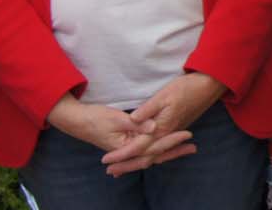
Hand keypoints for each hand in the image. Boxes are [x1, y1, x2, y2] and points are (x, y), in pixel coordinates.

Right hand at [47, 95, 194, 175]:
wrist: (77, 121)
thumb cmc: (95, 118)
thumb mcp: (116, 118)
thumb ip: (136, 123)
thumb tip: (154, 127)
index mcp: (126, 146)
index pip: (153, 146)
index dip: (171, 140)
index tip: (187, 134)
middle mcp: (128, 151)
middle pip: (155, 154)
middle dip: (174, 151)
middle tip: (193, 147)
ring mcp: (127, 149)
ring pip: (152, 153)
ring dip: (169, 151)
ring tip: (187, 149)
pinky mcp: (127, 145)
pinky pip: (146, 151)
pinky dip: (158, 151)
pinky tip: (167, 151)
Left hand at [102, 72, 225, 174]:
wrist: (208, 86)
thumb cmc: (186, 88)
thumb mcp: (164, 95)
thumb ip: (148, 110)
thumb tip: (133, 120)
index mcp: (161, 128)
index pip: (138, 147)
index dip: (121, 155)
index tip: (106, 161)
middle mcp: (166, 135)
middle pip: (145, 156)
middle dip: (127, 165)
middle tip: (111, 172)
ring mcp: (172, 133)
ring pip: (153, 155)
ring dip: (137, 162)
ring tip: (122, 169)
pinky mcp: (174, 130)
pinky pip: (159, 149)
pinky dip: (150, 156)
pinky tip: (145, 156)